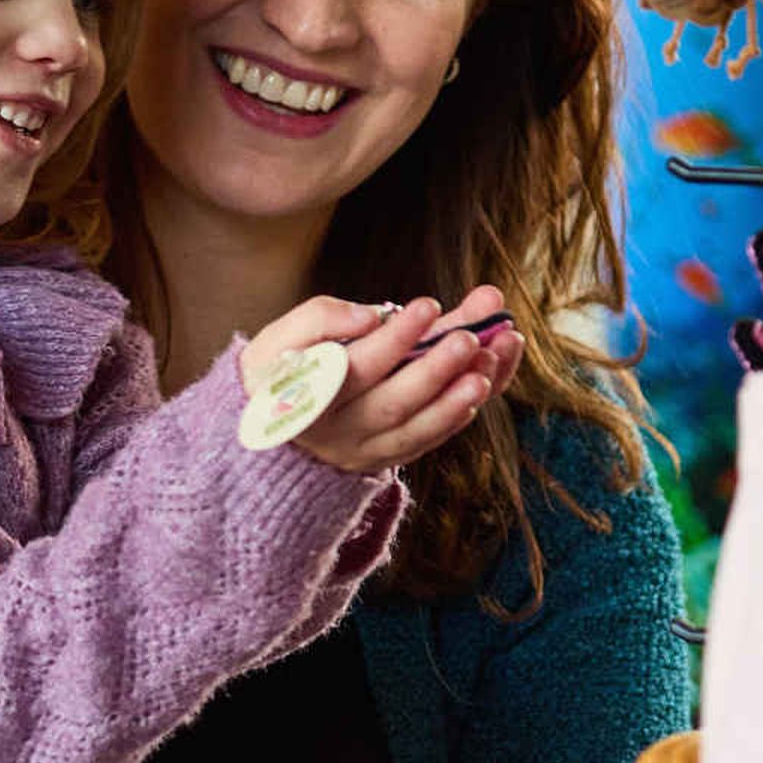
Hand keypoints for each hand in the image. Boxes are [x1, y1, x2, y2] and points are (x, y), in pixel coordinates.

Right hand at [240, 286, 523, 474]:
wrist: (273, 423)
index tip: (428, 305)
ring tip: (490, 362)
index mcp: (307, 398)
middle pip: (392, 404)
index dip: (394, 339)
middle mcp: (338, 431)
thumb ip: (319, 319)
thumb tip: (371, 315)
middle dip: (436, 370)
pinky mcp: (385, 458)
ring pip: (416, 430)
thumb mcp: (279, 338)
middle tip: (471, 337)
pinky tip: (485, 382)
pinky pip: (426, 440)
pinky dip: (456, 414)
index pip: (356, 367)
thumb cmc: (280, 368)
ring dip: (457, 399)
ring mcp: (364, 450)